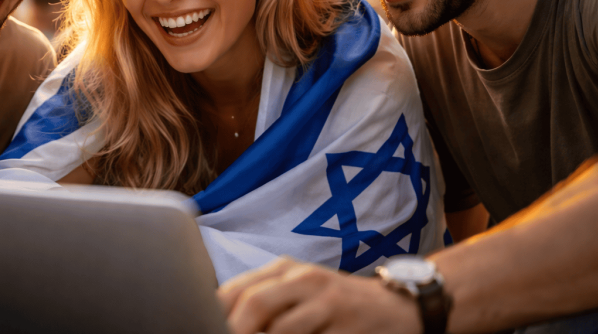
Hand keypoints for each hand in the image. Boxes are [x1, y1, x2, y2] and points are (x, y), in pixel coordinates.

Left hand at [218, 257, 421, 333]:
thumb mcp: (298, 293)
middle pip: (255, 304)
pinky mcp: (347, 328)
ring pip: (283, 328)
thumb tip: (218, 320)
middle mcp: (304, 280)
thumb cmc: (335, 304)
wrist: (396, 306)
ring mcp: (327, 304)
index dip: (214, 315)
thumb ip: (263, 303)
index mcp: (284, 270)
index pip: (236, 290)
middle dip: (235, 330)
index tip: (201, 328)